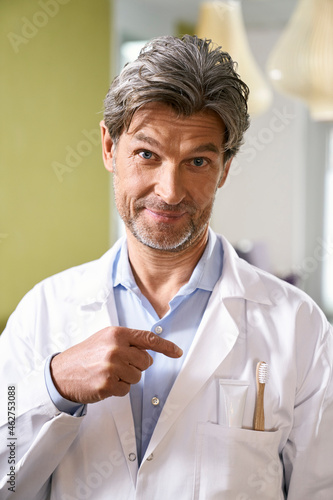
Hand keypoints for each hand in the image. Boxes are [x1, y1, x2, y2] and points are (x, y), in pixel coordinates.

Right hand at [50, 326, 182, 403]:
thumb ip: (127, 341)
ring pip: (137, 377)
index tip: (177, 352)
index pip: (148, 339)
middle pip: (146, 361)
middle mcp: (116, 348)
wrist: (62, 373)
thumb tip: (150, 349)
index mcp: (117, 334)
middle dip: (136, 366)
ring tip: (108, 373)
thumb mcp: (105, 339)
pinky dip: (118, 389)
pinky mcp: (107, 384)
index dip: (166, 347)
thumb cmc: (86, 355)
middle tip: (117, 365)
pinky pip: (126, 389)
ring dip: (126, 378)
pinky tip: (104, 383)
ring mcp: (112, 366)